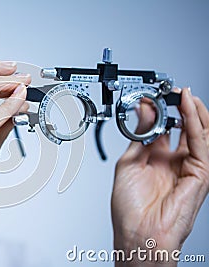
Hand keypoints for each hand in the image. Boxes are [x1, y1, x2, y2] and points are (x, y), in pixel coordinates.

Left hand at [111, 88, 208, 265]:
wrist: (138, 233)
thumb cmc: (130, 209)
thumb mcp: (129, 163)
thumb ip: (140, 137)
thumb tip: (144, 112)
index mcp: (156, 160)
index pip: (164, 129)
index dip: (160, 112)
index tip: (152, 97)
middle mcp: (173, 162)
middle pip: (184, 129)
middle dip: (180, 109)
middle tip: (172, 93)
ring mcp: (188, 168)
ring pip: (198, 134)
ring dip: (193, 112)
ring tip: (184, 95)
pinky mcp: (199, 174)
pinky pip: (201, 144)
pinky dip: (196, 124)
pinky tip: (189, 108)